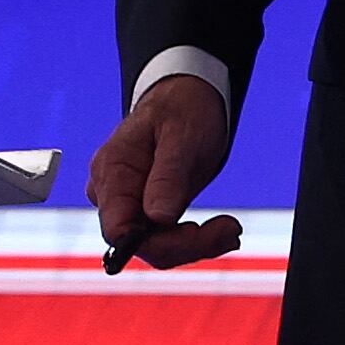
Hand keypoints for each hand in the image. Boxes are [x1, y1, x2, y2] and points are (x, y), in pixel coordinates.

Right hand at [85, 74, 241, 268]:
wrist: (187, 98)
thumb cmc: (183, 108)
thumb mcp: (182, 136)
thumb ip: (167, 177)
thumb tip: (157, 218)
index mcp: (113, 172)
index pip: (119, 230)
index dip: (154, 243)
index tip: (198, 233)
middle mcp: (112, 193)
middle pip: (140, 244)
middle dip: (188, 244)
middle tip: (232, 230)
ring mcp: (128, 203)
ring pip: (156, 246)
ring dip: (196, 244)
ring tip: (231, 229)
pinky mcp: (146, 210)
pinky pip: (165, 238)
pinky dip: (194, 239)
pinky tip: (220, 230)